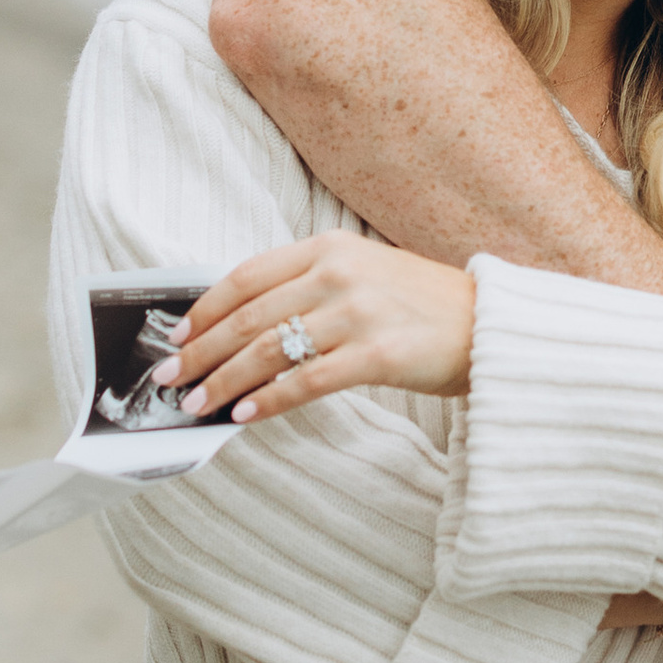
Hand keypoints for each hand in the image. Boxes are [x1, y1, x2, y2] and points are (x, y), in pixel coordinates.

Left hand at [161, 231, 474, 417]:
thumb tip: (242, 328)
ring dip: (225, 382)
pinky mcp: (378, 353)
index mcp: (329, 247)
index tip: (178, 337)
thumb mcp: (363, 273)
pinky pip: (307, 382)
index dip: (205, 309)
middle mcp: (340, 272)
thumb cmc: (422, 305)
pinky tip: (245, 416)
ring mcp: (359, 311)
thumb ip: (308, 287)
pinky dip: (269, 401)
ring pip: (269, 351)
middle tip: (171, 380)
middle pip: (249, 316)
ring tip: (198, 405)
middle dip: (202, 352)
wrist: (491, 323)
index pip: (247, 276)